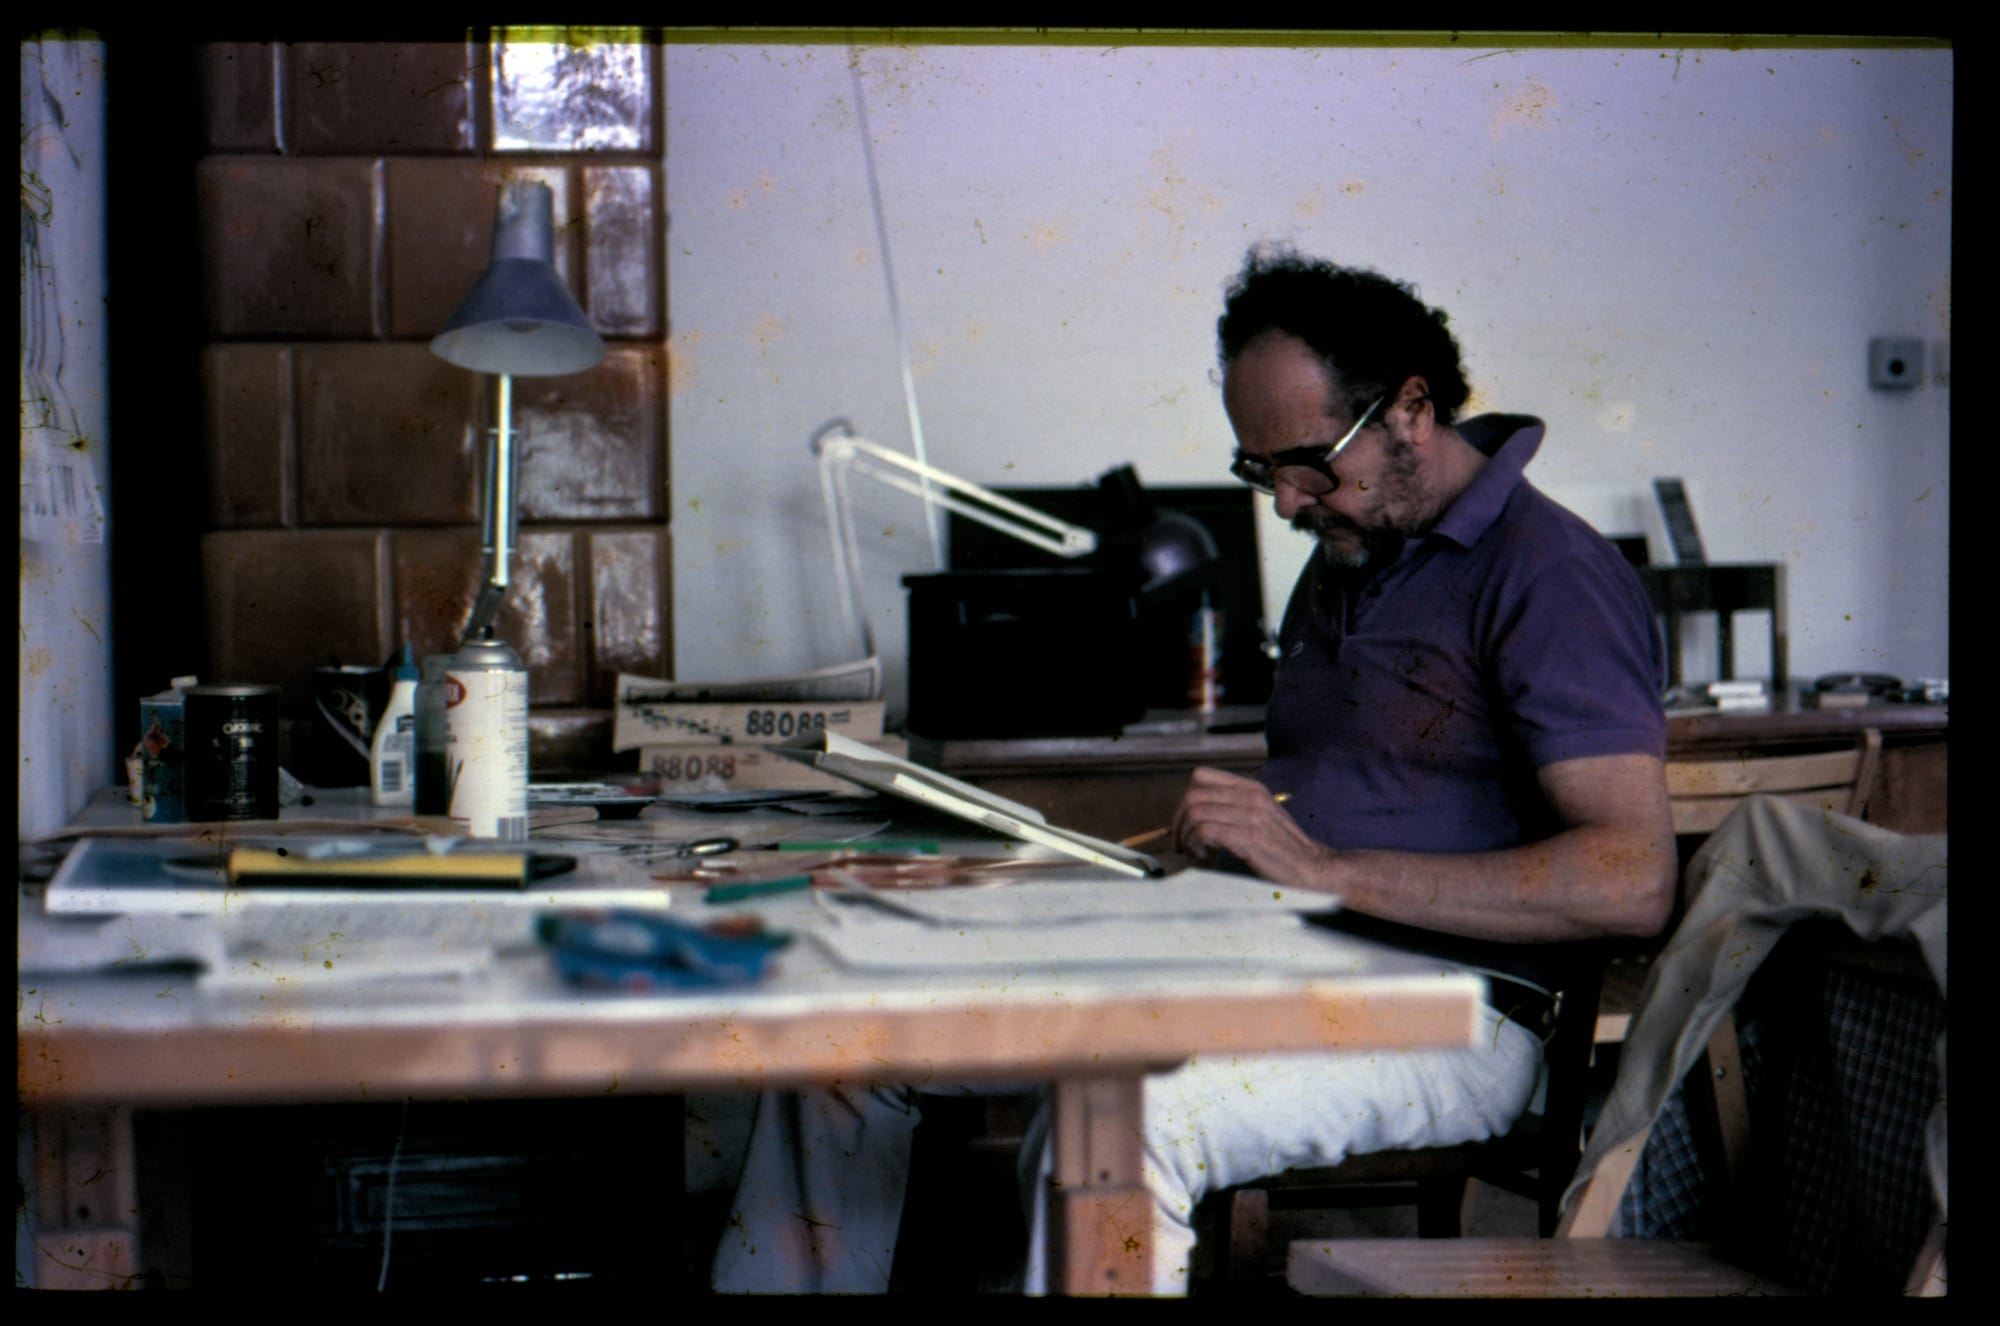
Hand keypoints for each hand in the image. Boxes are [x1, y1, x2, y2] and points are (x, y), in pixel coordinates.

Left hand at [1172, 766, 1328, 881]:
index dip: (1184, 800)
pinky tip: (1206, 857)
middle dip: (1178, 822)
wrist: (1313, 869)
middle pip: (1193, 796)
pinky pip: (1206, 831)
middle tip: (1181, 843)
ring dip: (1187, 837)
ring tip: (1196, 853)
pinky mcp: (1249, 837)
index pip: (1201, 776)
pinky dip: (1197, 845)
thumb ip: (1235, 808)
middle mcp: (1250, 796)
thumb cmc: (1284, 849)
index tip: (1183, 823)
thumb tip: (1196, 813)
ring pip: (1196, 814)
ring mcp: (1251, 815)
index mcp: (1251, 788)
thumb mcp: (1261, 817)